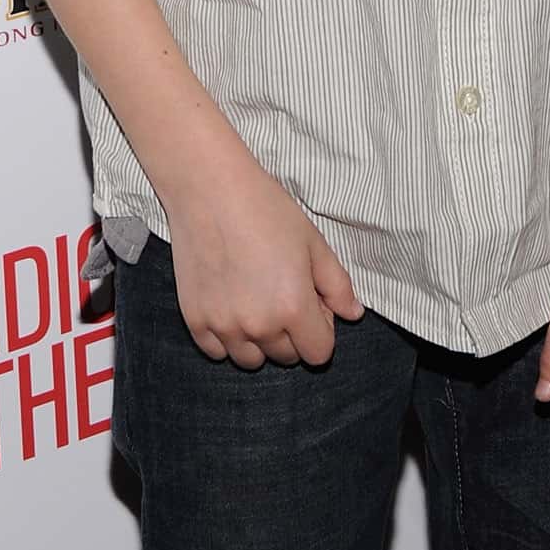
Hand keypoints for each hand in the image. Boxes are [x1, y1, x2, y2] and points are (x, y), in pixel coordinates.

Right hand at [165, 160, 363, 370]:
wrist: (210, 189)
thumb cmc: (266, 210)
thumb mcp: (313, 242)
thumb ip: (338, 285)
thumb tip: (354, 314)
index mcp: (293, 307)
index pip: (319, 353)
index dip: (321, 327)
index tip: (311, 302)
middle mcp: (258, 325)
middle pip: (287, 356)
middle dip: (292, 332)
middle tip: (282, 291)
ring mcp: (223, 326)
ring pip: (252, 360)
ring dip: (260, 339)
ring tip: (255, 297)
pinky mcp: (195, 321)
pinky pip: (217, 352)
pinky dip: (227, 336)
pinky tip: (231, 301)